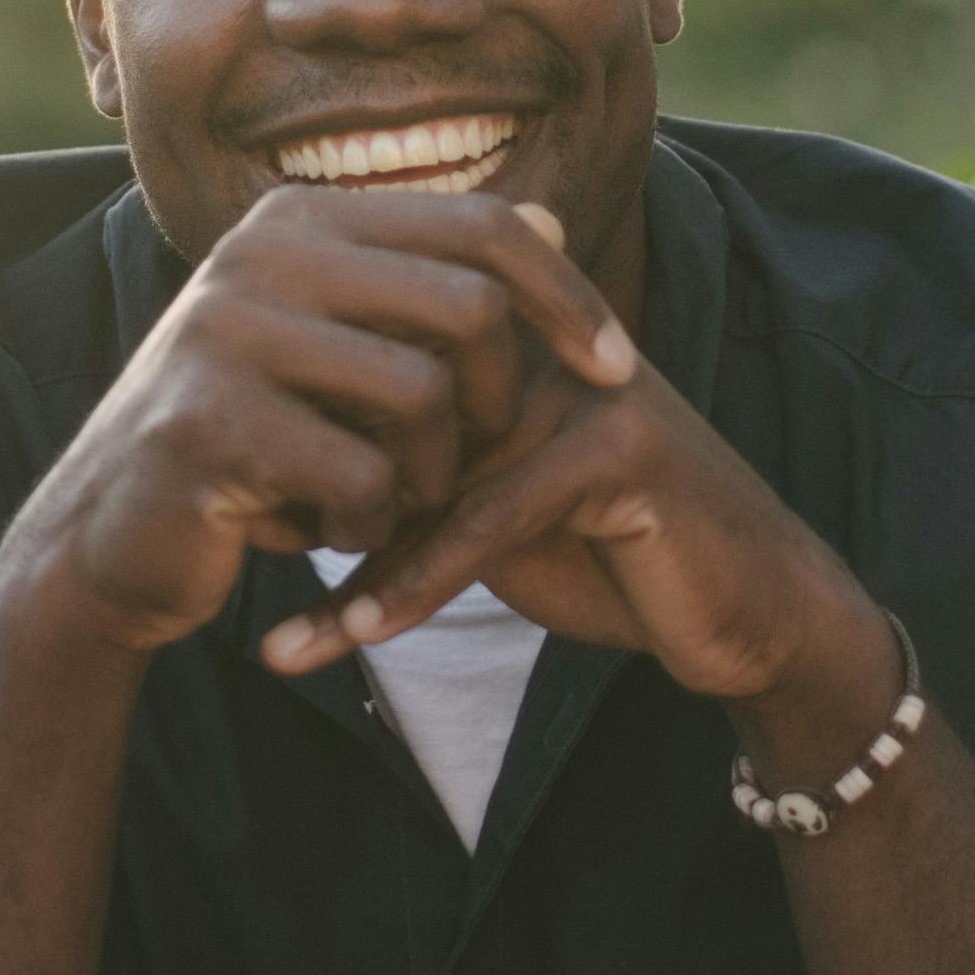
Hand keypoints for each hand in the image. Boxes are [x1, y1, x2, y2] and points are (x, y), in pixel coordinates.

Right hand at [0, 190, 639, 656]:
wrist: (111, 539)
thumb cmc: (251, 443)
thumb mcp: (340, 347)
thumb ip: (431, 285)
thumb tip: (553, 218)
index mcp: (299, 217)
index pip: (479, 224)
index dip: (565, 296)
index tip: (617, 368)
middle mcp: (258, 250)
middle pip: (469, 309)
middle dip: (494, 405)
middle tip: (462, 469)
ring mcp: (225, 329)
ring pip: (423, 400)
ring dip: (425, 480)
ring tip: (376, 504)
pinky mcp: (208, 421)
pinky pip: (361, 477)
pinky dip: (363, 525)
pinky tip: (315, 532)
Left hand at [271, 334, 874, 720]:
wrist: (751, 610)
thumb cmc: (620, 559)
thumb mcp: (496, 514)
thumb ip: (415, 481)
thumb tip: (289, 495)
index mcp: (512, 336)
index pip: (378, 359)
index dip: (303, 434)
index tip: (223, 507)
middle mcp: (544, 342)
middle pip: (389, 400)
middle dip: (307, 483)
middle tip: (225, 554)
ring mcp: (584, 386)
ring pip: (426, 467)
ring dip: (344, 558)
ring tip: (275, 638)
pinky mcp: (615, 449)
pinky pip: (482, 521)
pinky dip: (409, 587)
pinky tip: (350, 636)